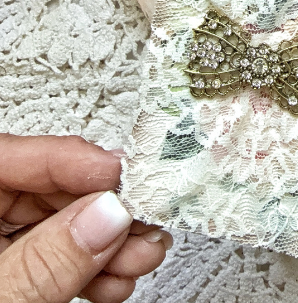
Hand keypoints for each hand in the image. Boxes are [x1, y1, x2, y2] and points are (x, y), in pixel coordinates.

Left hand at [0, 134, 171, 302]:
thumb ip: (46, 260)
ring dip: (114, 241)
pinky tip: (118, 277)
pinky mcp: (19, 270)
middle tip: (146, 218)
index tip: (125, 174)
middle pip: (53, 190)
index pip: (14, 158)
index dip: (76, 160)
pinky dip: (98, 266)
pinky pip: (64, 254)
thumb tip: (108, 215)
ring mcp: (2, 245)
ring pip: (67, 223)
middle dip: (107, 209)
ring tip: (142, 255)